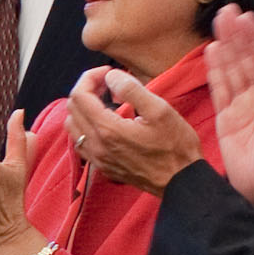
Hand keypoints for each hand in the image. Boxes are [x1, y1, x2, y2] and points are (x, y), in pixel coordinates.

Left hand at [66, 64, 201, 192]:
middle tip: (109, 83)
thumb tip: (110, 77)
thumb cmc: (175, 146)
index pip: (80, 95)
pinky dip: (86, 125)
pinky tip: (106, 121)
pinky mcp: (103, 167)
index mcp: (107, 130)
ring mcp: (97, 159)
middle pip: (72, 108)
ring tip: (106, 100)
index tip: (109, 72)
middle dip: (87, 89)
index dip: (90, 77)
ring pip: (72, 125)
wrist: (181, 182)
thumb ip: (131, 89)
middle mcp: (96, 146)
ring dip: (83, 107)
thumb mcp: (160, 110)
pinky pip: (81, 142)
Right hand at [205, 8, 253, 200]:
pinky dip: (215, 71)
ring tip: (217, 25)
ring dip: (225, 47)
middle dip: (237, 35)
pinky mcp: (227, 120)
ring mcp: (242, 107)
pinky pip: (220, 90)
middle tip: (226, 11)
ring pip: (232, 71)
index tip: (247, 16)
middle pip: (246, 59)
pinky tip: (212, 53)